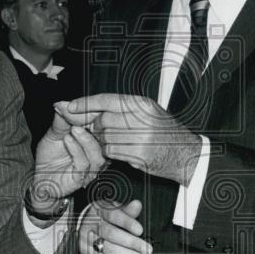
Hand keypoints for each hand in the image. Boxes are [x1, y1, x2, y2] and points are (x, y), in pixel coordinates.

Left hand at [31, 102, 106, 207]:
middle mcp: (96, 154)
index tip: (83, 104)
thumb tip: (62, 104)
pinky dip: (76, 149)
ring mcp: (91, 167)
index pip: (100, 126)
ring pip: (97, 153)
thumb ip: (62, 121)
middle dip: (93, 126)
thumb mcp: (55, 134)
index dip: (94, 114)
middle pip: (104, 139)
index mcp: (94, 141)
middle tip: (81, 115)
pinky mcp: (82, 178)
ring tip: (74, 129)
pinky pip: (84, 163)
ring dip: (86, 139)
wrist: (41, 179)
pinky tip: (67, 140)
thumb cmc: (51, 158)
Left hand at [65, 94, 201, 184]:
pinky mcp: (139, 154)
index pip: (106, 99)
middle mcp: (141, 118)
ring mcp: (141, 137)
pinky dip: (110, 152)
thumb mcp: (148, 112)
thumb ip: (124, 109)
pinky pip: (112, 151)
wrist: (185, 153)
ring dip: (102, 141)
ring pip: (105, 137)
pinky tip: (119, 150)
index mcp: (142, 104)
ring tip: (113, 141)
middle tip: (99, 131)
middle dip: (96, 126)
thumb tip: (93, 109)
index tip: (69, 107)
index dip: (85, 103)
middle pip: (102, 120)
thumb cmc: (165, 132)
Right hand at [79, 199, 149, 253]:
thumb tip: (137, 204)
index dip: (127, 222)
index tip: (140, 230)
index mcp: (98, 209)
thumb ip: (127, 210)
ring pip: (107, 249)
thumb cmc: (105, 217)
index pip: (112, 214)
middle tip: (147, 250)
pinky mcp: (85, 252)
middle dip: (131, 243)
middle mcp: (90, 223)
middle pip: (110, 233)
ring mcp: (85, 238)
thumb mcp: (115, 210)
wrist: (85, 226)